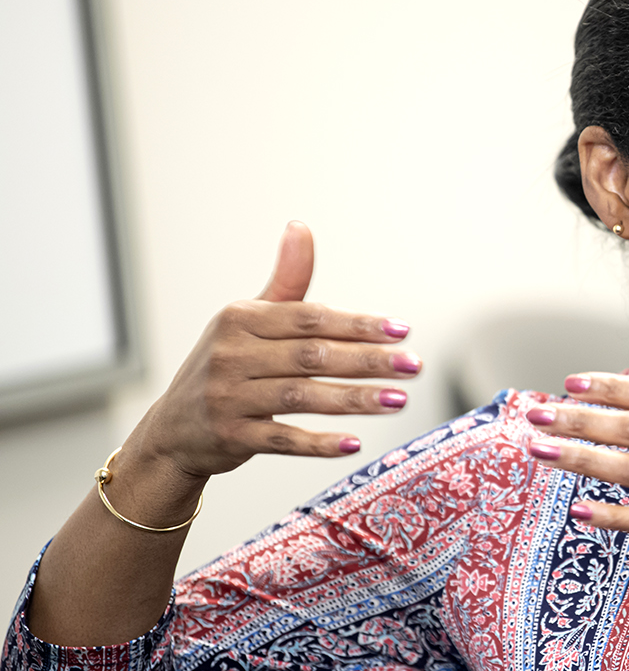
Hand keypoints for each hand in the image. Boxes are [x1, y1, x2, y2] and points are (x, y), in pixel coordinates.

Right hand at [123, 222, 420, 480]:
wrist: (174, 429)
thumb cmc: (226, 366)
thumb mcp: (247, 320)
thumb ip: (285, 281)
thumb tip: (300, 226)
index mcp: (241, 319)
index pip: (310, 318)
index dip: (358, 324)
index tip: (402, 331)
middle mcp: (231, 354)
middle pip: (312, 356)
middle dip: (368, 361)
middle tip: (414, 366)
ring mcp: (228, 397)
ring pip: (302, 397)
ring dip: (355, 399)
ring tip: (399, 400)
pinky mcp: (230, 436)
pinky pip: (282, 439)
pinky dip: (319, 443)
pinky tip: (355, 444)